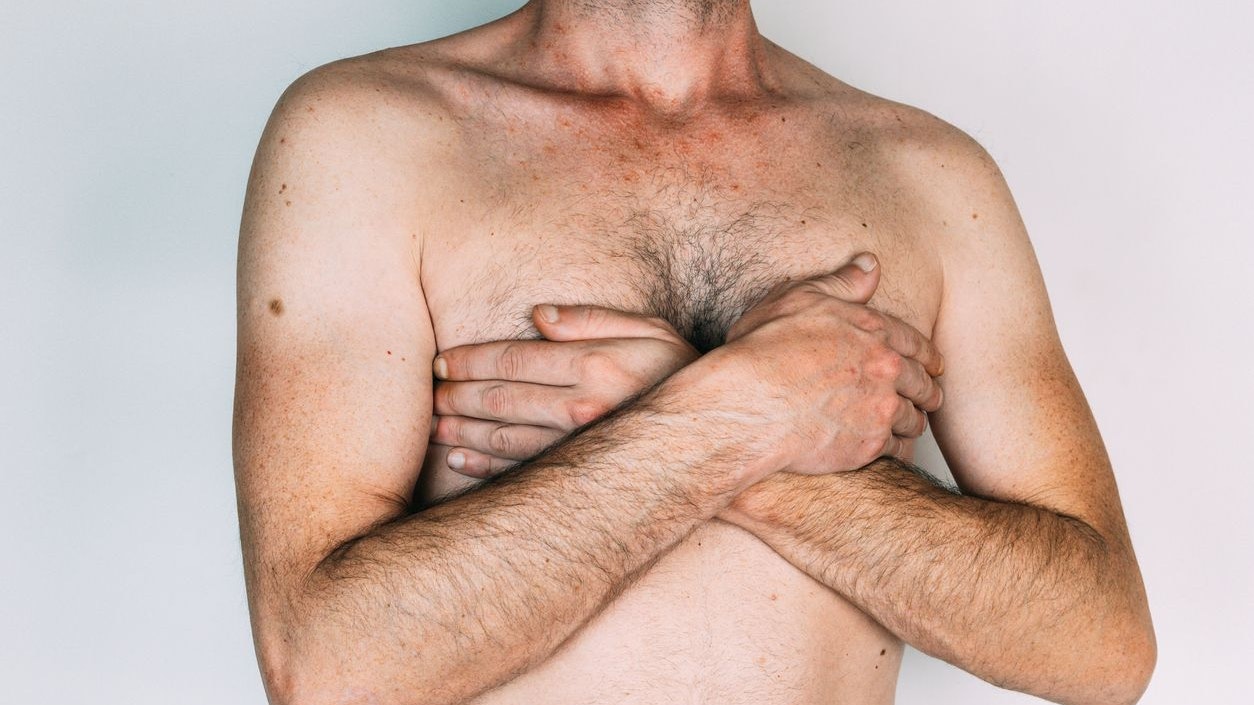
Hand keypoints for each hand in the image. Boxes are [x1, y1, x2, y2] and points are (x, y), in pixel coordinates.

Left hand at [430, 305, 699, 476]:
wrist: (726, 436)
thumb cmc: (684, 374)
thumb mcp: (652, 330)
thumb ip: (594, 318)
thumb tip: (540, 315)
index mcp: (595, 364)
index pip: (515, 358)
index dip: (471, 359)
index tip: (442, 360)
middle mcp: (583, 407)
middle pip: (501, 399)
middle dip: (458, 395)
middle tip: (429, 393)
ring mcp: (581, 448)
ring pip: (505, 438)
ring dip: (462, 432)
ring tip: (434, 425)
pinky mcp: (583, 477)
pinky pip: (523, 472)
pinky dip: (485, 467)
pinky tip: (459, 461)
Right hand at [705, 252, 943, 475]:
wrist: (745, 405)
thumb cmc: (761, 352)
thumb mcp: (797, 300)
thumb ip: (840, 283)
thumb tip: (870, 265)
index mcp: (872, 330)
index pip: (915, 343)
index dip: (928, 356)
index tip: (934, 366)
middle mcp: (885, 369)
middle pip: (923, 384)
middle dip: (928, 391)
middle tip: (929, 399)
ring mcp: (880, 409)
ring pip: (913, 420)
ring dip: (912, 423)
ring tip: (906, 427)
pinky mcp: (869, 446)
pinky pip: (898, 451)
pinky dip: (896, 451)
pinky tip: (887, 452)